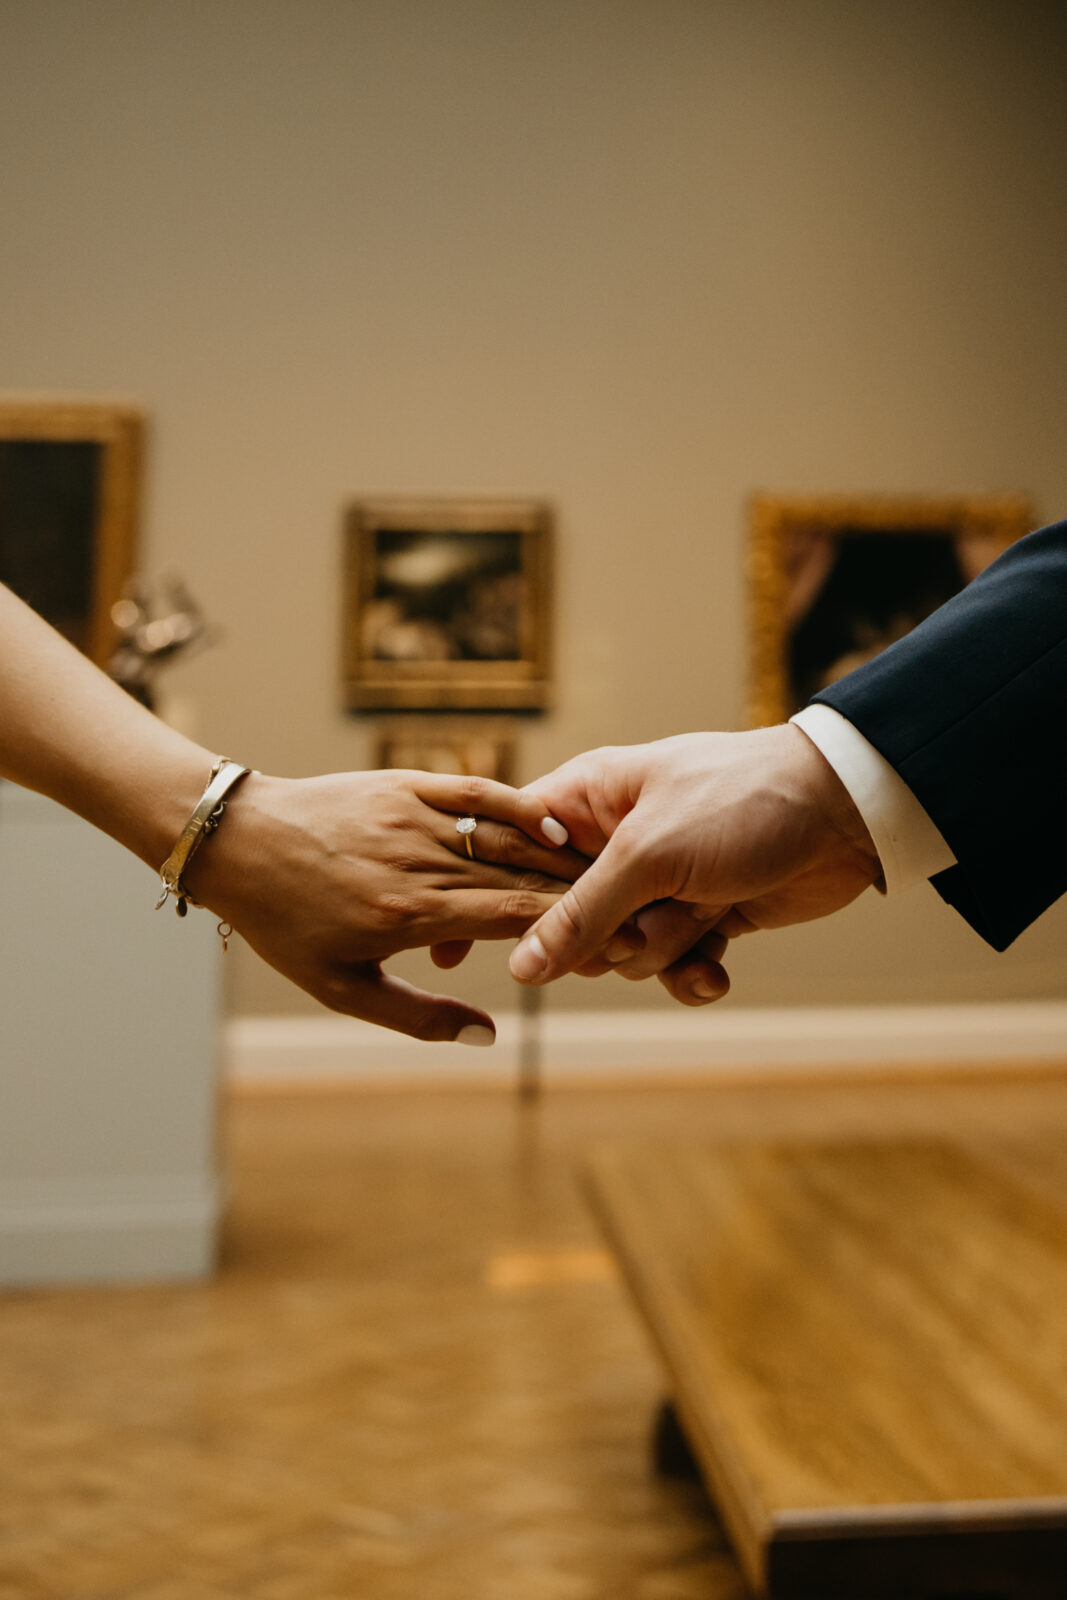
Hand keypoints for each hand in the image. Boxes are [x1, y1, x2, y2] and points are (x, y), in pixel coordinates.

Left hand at [186, 770, 582, 1040]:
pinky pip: (476, 792)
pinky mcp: (404, 784)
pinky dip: (520, 806)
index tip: (613, 943)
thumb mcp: (341, 988)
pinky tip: (559, 822)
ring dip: (562, 855)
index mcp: (408, 914)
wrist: (238, 841)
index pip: (510, 918)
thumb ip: (419, 1016)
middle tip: (637, 908)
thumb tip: (489, 1037)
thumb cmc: (286, 924)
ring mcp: (413, 815)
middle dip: (581, 894)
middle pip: (521, 875)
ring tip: (611, 873)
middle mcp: (419, 861)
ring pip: (506, 836)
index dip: (567, 929)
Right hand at [510, 726, 880, 997]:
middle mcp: (613, 842)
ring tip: (705, 918)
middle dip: (607, 937)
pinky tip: (717, 968)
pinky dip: (694, 969)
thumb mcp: (649, 856)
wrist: (844, 815)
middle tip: (645, 918)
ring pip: (622, 950)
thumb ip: (581, 915)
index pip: (510, 852)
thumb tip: (522, 970)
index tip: (460, 948)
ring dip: (665, 948)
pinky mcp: (700, 913)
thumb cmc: (739, 803)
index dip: (492, 898)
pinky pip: (670, 963)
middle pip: (566, 921)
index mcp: (585, 801)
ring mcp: (657, 881)